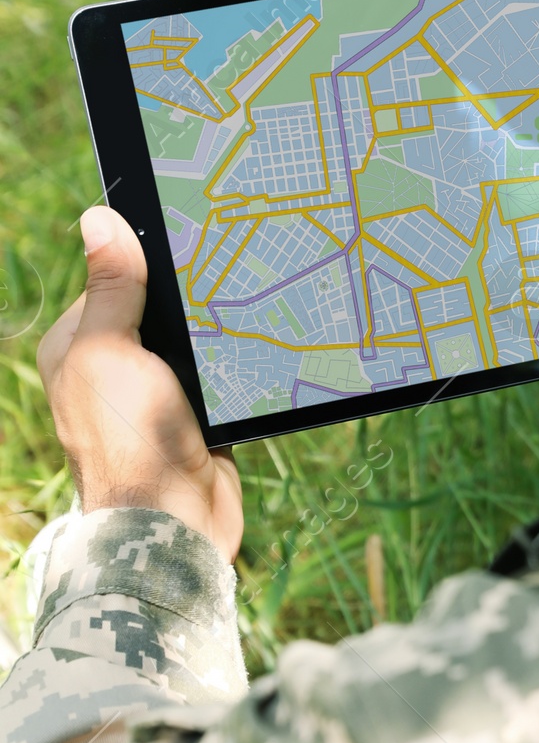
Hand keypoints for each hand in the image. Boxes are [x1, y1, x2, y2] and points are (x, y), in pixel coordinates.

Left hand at [37, 207, 242, 560]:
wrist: (176, 524)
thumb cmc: (130, 440)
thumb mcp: (110, 351)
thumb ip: (111, 288)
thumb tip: (100, 218)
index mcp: (76, 348)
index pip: (114, 281)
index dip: (148, 263)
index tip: (189, 246)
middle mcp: (111, 370)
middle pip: (158, 309)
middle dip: (190, 301)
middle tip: (229, 280)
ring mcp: (154, 396)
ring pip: (193, 342)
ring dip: (218, 335)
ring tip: (247, 316)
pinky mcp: (195, 418)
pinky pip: (220, 376)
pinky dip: (237, 368)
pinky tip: (257, 354)